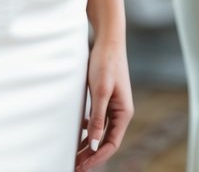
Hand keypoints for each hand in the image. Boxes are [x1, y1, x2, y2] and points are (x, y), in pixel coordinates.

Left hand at [76, 38, 132, 169]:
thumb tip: (94, 144)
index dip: (97, 158)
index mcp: (123, 113)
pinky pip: (98, 120)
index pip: (111, 144)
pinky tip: (79, 131)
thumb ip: (98, 118)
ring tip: (75, 154)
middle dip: (92, 155)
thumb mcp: (100, 91)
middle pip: (106, 140)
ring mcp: (113, 105)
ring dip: (89, 144)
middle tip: (75, 165)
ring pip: (100, 131)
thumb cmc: (105, 63)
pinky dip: (88, 129)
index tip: (82, 166)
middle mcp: (120, 112)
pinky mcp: (105, 98)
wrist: (108, 40)